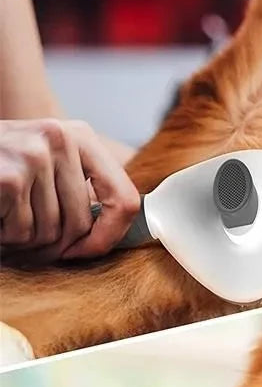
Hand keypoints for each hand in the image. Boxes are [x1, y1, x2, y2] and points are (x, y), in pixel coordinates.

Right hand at [0, 118, 139, 261]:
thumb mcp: (46, 164)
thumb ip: (82, 189)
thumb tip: (119, 234)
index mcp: (80, 136)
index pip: (125, 200)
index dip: (110, 236)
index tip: (89, 250)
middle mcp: (60, 139)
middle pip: (82, 223)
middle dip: (55, 244)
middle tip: (27, 240)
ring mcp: (33, 155)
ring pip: (51, 232)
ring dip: (24, 240)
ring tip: (6, 219)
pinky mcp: (9, 177)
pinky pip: (22, 232)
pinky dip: (4, 236)